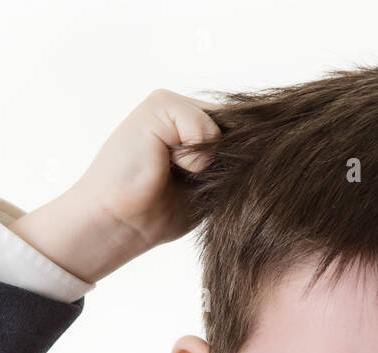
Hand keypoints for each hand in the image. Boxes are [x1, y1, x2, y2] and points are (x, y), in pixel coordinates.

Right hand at [10, 89, 221, 282]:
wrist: (121, 223)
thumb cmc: (159, 212)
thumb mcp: (207, 185)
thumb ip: (229, 159)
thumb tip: (256, 138)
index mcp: (193, 128)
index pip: (241, 138)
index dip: (234, 166)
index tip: (198, 186)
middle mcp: (182, 110)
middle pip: (237, 132)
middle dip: (220, 165)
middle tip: (181, 181)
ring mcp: (170, 104)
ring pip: (222, 131)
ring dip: (204, 164)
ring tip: (170, 172)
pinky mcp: (160, 103)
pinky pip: (207, 130)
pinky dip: (193, 159)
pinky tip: (164, 165)